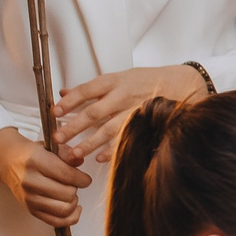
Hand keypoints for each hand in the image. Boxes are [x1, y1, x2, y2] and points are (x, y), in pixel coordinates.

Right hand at [0, 128, 91, 228]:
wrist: (9, 162)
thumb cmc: (33, 154)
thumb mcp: (50, 147)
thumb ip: (68, 154)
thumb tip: (80, 161)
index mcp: (36, 161)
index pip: (67, 174)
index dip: (82, 178)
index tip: (85, 179)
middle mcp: (31, 181)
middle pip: (67, 193)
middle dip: (76, 189)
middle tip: (74, 183)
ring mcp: (29, 198)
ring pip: (63, 209)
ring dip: (73, 202)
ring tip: (71, 193)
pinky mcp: (31, 210)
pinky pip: (56, 221)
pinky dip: (70, 218)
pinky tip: (74, 208)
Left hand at [53, 65, 205, 165]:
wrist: (181, 83)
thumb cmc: (147, 81)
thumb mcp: (119, 77)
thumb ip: (92, 88)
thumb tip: (64, 92)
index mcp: (114, 81)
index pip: (86, 91)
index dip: (69, 102)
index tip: (55, 112)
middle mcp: (123, 95)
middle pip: (94, 112)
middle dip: (74, 126)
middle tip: (57, 137)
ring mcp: (134, 110)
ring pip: (108, 129)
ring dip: (90, 143)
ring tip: (74, 153)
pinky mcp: (144, 124)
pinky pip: (125, 139)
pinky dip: (112, 150)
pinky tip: (100, 158)